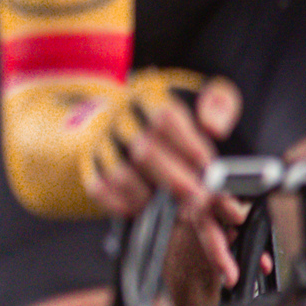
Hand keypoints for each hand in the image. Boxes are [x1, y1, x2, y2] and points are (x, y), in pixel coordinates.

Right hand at [82, 75, 242, 282]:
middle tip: (197, 199)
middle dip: (174, 179)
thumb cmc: (168, 114)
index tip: (207, 165)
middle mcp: (119, 117)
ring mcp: (100, 141)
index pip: (165, 118)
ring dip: (149, 196)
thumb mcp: (198, 97)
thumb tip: (214, 128)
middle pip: (143, 151)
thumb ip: (217, 104)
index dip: (188, 144)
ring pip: (120, 174)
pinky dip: (119, 203)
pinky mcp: (88, 163)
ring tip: (172, 209)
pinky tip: (140, 209)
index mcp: (147, 96)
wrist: (121, 116)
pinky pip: (97, 187)